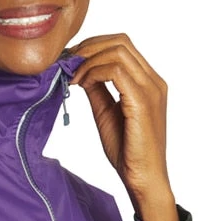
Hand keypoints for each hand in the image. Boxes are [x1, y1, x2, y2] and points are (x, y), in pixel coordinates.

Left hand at [66, 33, 171, 202]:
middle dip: (88, 47)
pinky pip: (115, 71)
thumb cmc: (128, 151)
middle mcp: (153, 81)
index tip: (70, 60)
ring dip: (88, 60)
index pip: (122, 45)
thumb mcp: (106, 112)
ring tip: (72, 77)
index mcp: (148, 82)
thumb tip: (80, 71)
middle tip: (66, 63)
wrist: (143, 178)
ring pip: (117, 51)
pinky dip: (94, 73)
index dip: (93, 46)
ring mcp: (151, 89)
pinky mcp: (142, 102)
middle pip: (120, 41)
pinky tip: (82, 85)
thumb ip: (98, 90)